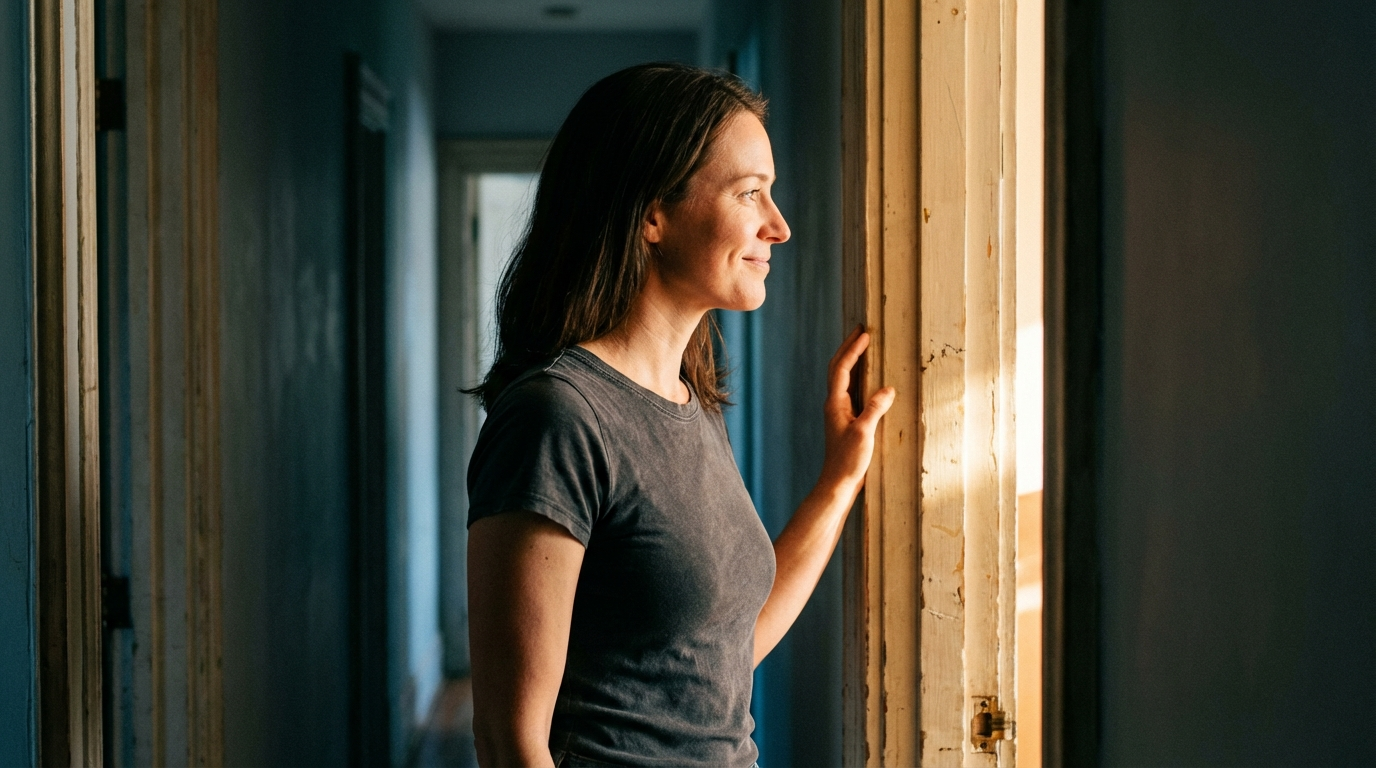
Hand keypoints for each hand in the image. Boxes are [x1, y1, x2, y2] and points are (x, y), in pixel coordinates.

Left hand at [818, 326, 895, 497]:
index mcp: (835, 404)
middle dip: (848, 348)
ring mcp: (838, 412)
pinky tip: (868, 379)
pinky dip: (857, 377)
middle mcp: (834, 404)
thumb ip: (875, 409)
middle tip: (861, 331)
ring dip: (851, 360)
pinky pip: (850, 390)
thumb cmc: (848, 461)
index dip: (853, 350)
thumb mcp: (864, 434)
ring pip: (842, 378)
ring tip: (863, 347)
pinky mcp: (846, 420)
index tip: (865, 334)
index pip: (842, 369)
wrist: (837, 483)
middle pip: (837, 368)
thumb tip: (888, 389)